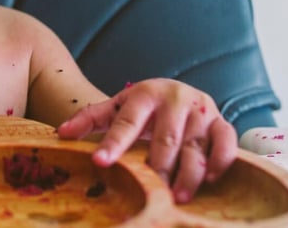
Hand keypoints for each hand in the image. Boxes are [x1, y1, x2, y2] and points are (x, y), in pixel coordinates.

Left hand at [55, 78, 236, 202]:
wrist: (175, 91)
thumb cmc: (142, 106)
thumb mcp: (116, 107)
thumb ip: (90, 119)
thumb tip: (61, 133)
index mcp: (145, 95)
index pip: (126, 122)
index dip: (113, 143)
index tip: (100, 162)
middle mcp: (175, 99)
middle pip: (166, 137)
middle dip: (158, 165)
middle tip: (152, 190)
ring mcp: (201, 111)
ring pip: (196, 144)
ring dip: (189, 172)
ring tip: (178, 196)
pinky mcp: (221, 122)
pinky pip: (227, 142)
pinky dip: (221, 160)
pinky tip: (209, 179)